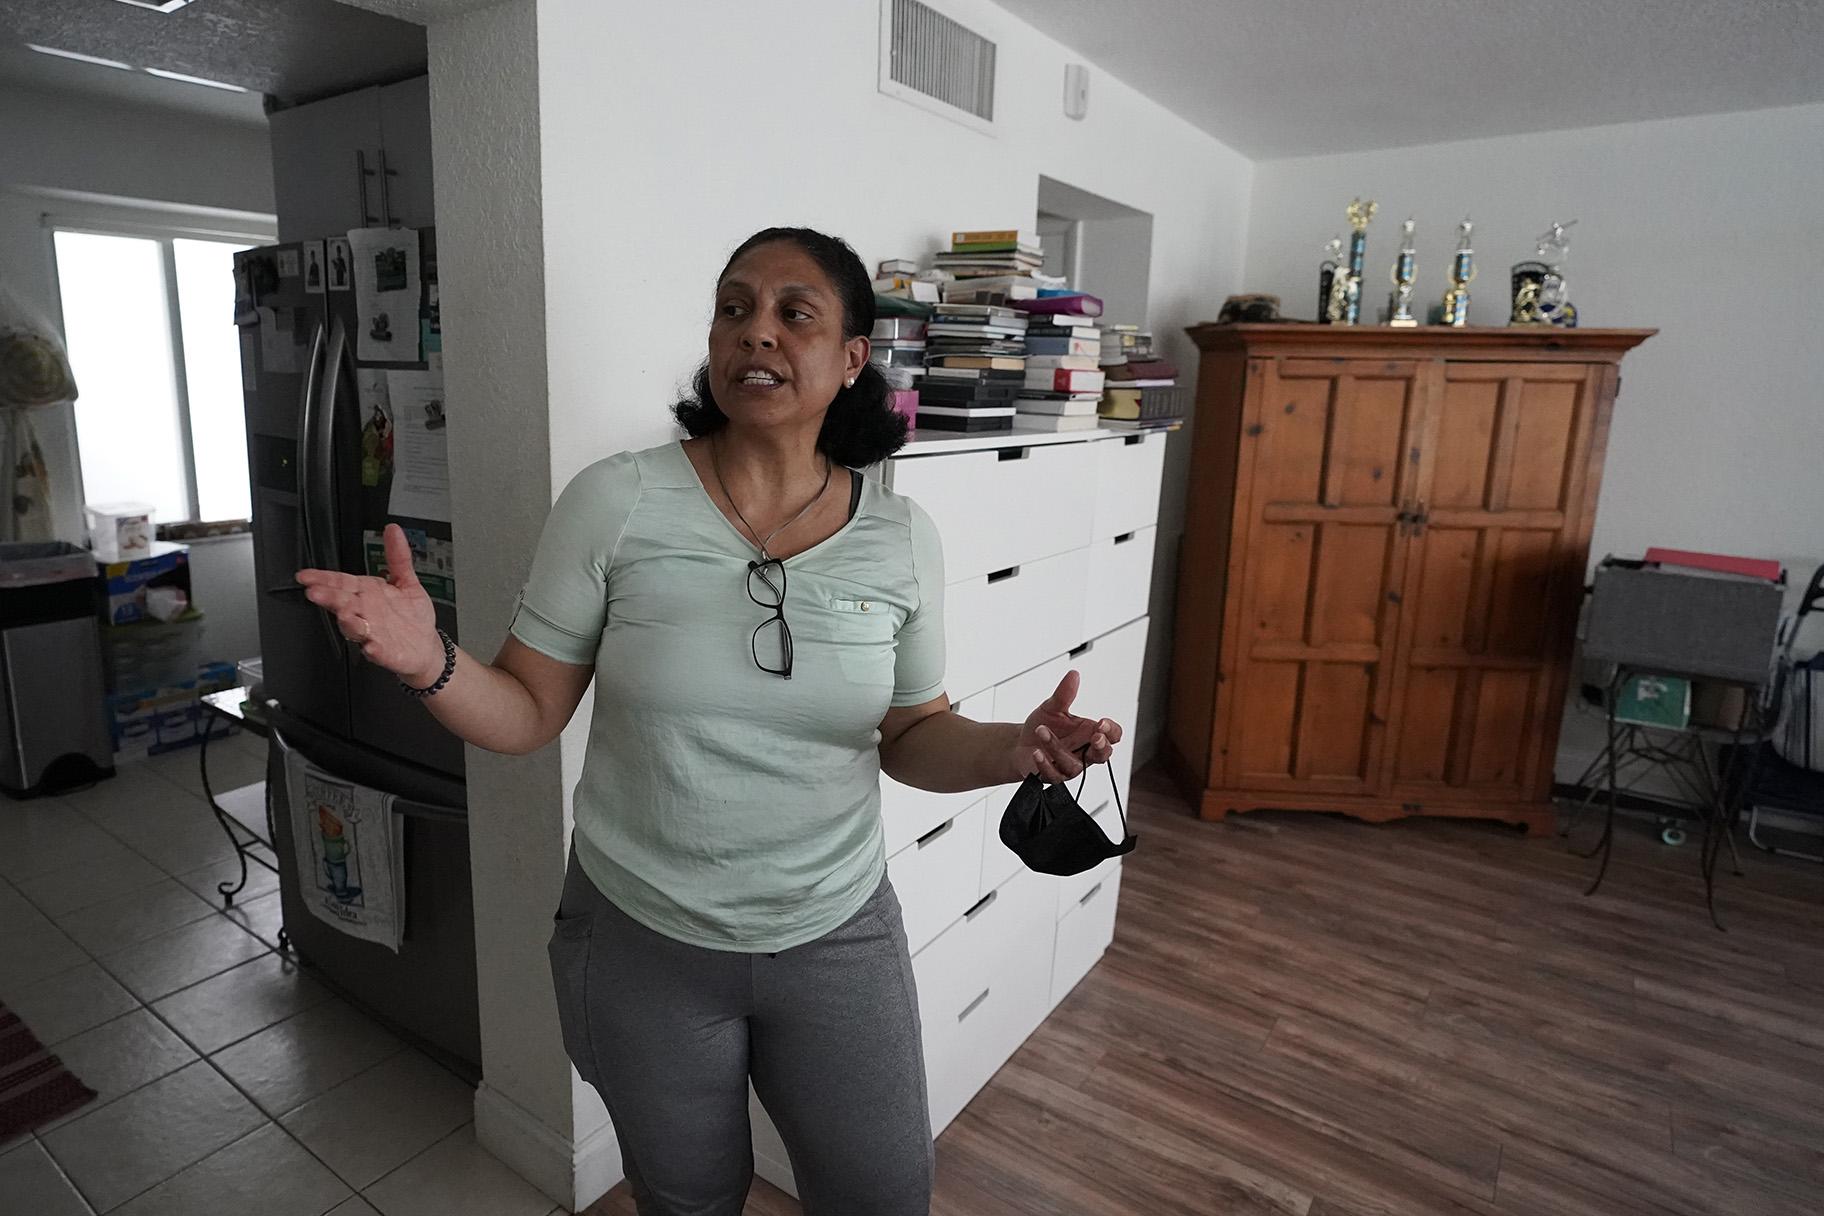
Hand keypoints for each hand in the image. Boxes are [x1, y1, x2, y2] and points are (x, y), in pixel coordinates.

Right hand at [295, 524, 441, 682]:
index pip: (341, 583)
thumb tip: (393, 530)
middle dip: (329, 597)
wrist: (425, 647)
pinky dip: (373, 648)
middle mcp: (366, 613)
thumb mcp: (406, 581)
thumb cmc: (411, 617)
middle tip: (315, 592)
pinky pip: (376, 651)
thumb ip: (397, 557)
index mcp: (367, 594)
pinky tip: (372, 646)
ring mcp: (373, 633)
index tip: (306, 575)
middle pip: (343, 603)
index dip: (323, 578)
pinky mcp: (384, 652)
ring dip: (347, 622)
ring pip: (354, 627)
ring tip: (344, 615)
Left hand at [1010, 669, 1122, 784]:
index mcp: (1089, 733)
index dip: (1112, 731)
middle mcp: (1083, 752)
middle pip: (1103, 755)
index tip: (1102, 723)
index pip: (1112, 735)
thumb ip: (1064, 694)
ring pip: (1075, 765)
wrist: (1020, 742)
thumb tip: (1073, 675)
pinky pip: (1054, 775)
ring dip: (1058, 748)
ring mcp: (1070, 766)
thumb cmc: (1042, 726)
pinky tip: (1037, 753)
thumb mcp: (1052, 707)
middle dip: (1102, 747)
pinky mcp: (1053, 776)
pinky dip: (1045, 764)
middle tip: (1095, 737)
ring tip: (1042, 730)